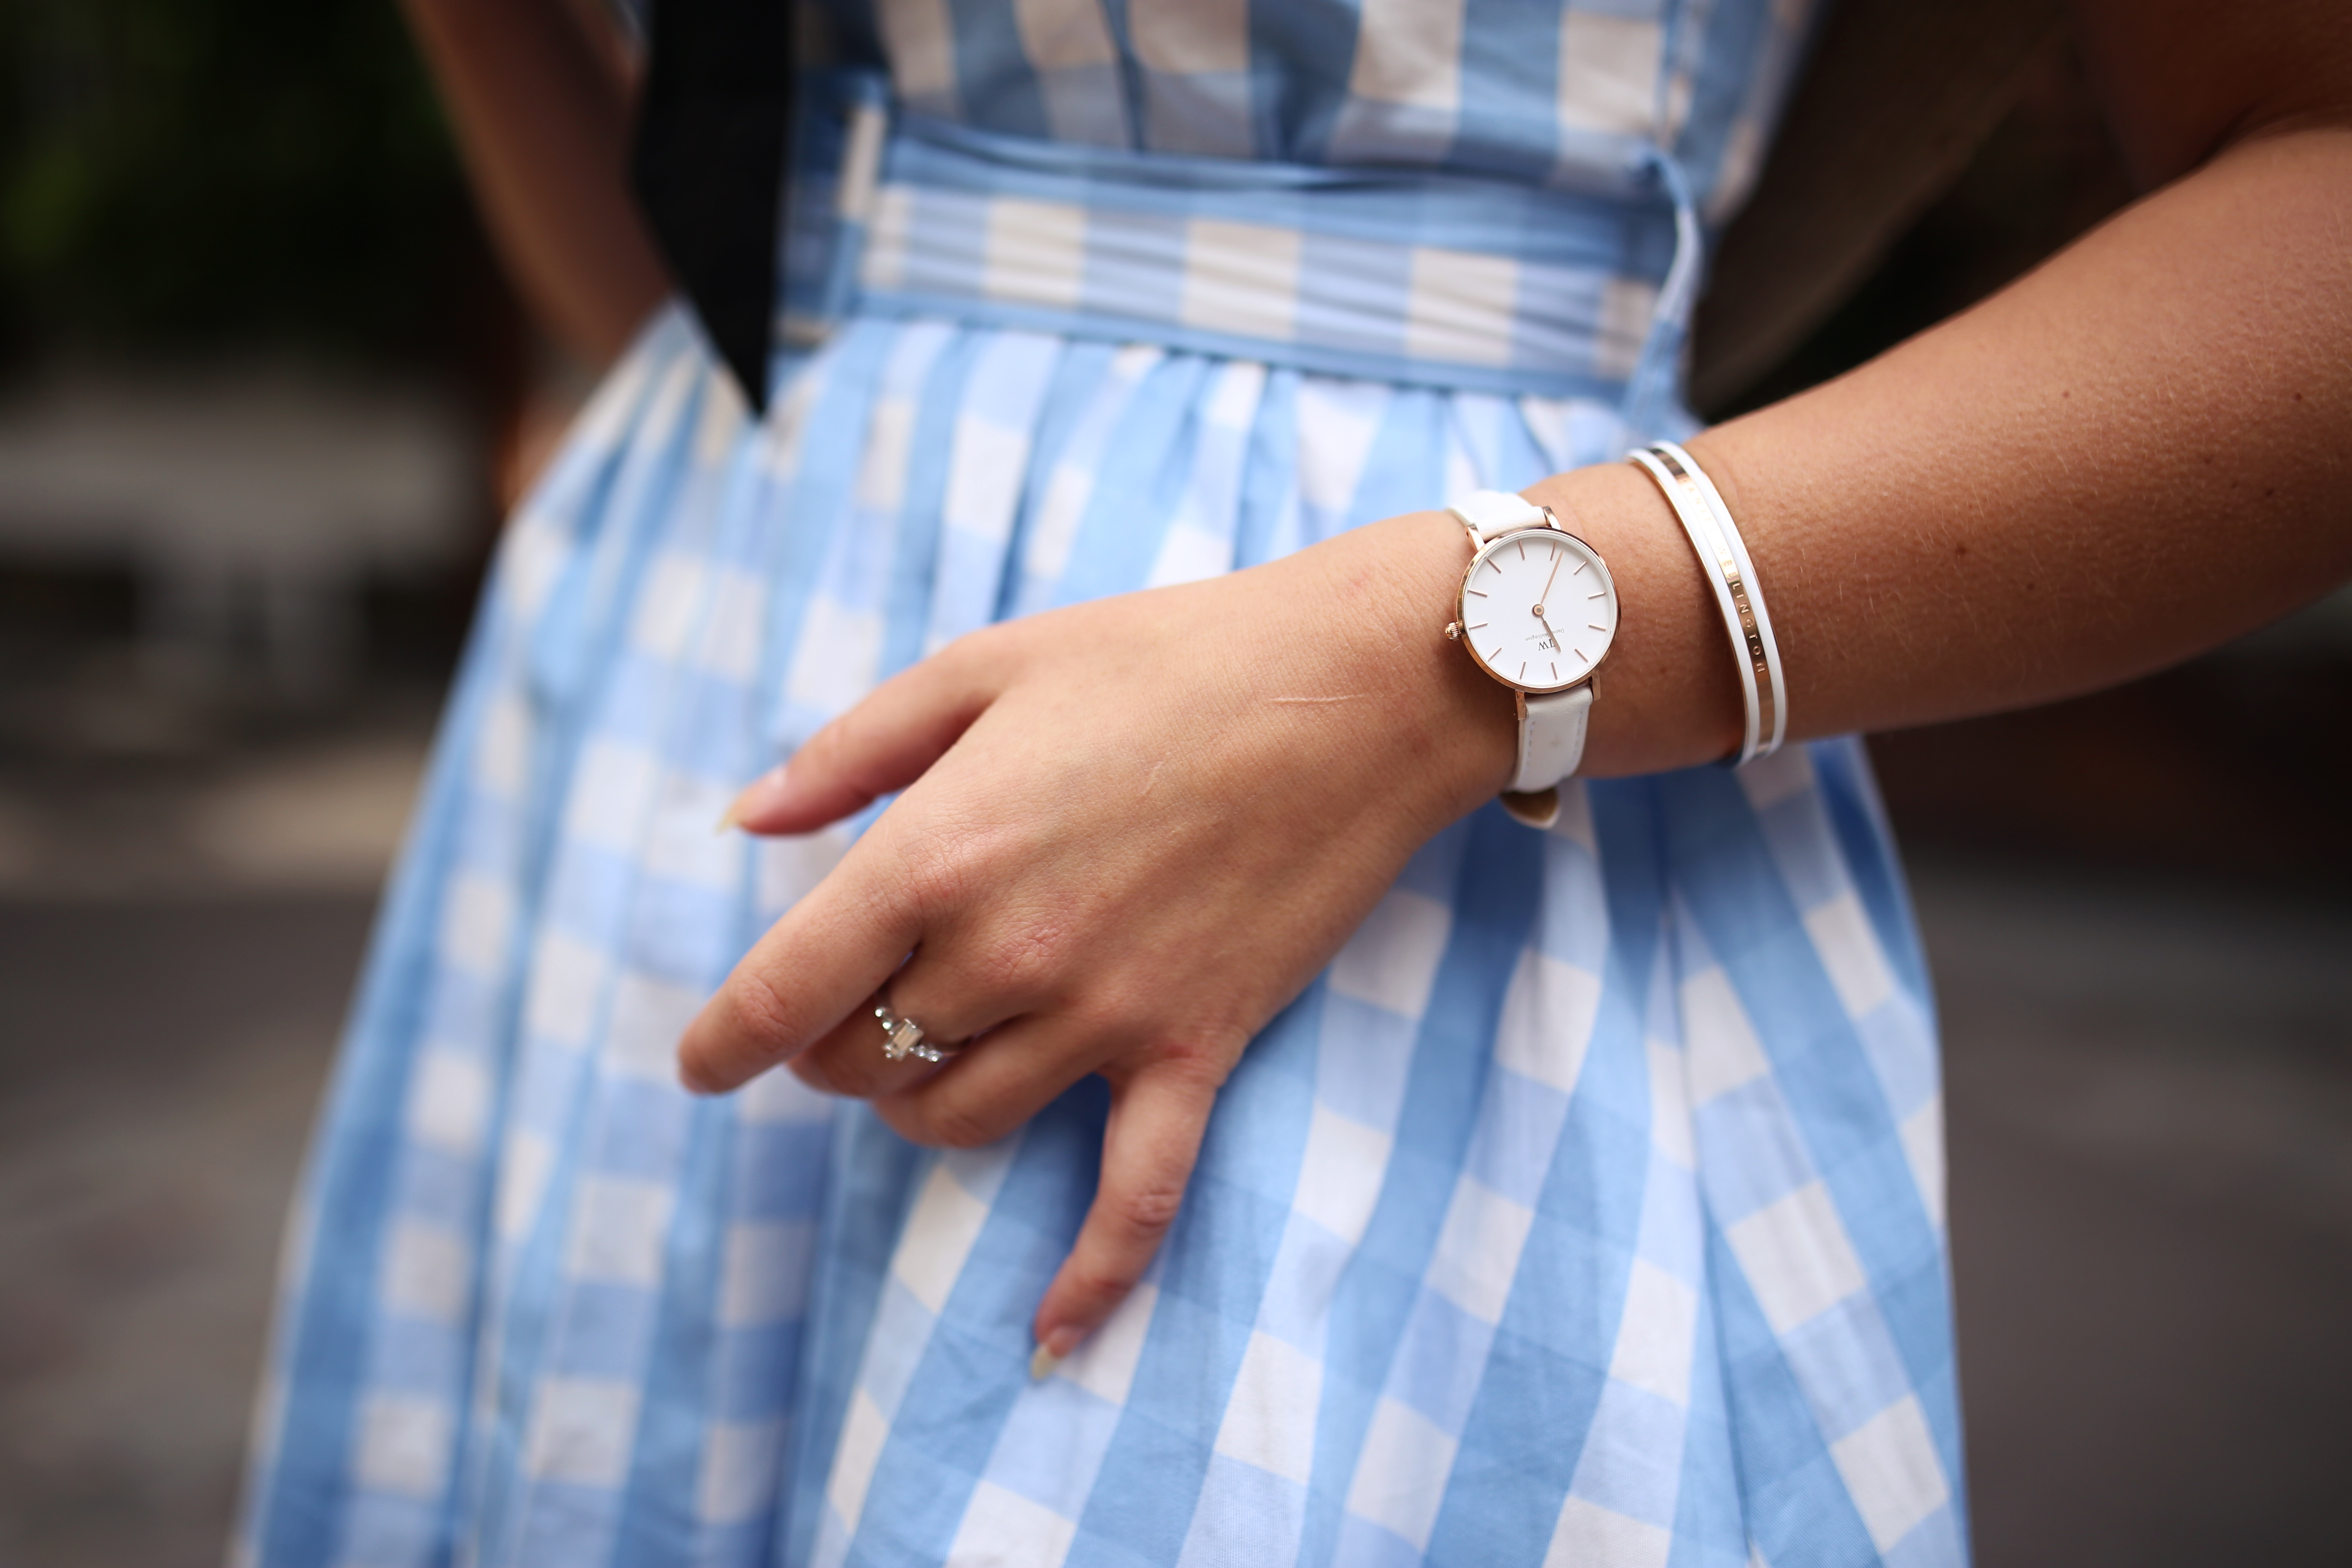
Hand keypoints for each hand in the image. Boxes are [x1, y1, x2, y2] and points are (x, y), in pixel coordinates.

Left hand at [677, 511, 1516, 1364]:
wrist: (1356, 688)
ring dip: (913, 1103)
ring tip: (920, 1056)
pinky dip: (1089, 1279)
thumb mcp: (983, 666)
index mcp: (936, 853)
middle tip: (843, 1009)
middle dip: (826, 1048)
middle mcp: (1007, 952)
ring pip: (956, 1121)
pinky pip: (1134, 1198)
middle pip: (861, 1061)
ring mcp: (1106, 1015)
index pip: (780, 993)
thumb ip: (849, 751)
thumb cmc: (1164, 656)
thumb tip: (743, 821)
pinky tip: (1048, 1342)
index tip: (698, 1065)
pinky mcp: (1195, 1049)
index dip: (719, 1043)